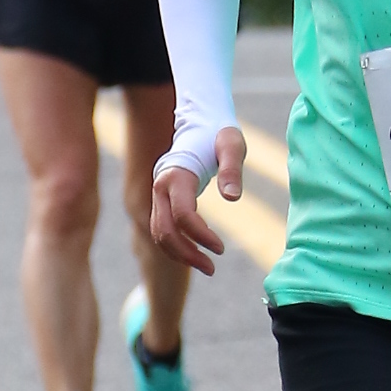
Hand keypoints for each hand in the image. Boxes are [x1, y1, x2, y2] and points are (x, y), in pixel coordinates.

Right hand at [149, 124, 245, 273]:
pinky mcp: (161, 198)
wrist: (200, 122)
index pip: (183, 215)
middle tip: (212, 269)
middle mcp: (161, 185)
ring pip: (159, 233)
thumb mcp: (233, 146)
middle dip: (186, 253)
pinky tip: (197, 252)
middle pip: (164, 230)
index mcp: (177, 174)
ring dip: (180, 254)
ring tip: (207, 266)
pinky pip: (161, 228)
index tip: (221, 248)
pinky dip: (176, 245)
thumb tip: (232, 199)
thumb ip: (233, 169)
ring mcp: (158, 193)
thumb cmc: (220, 134)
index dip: (201, 235)